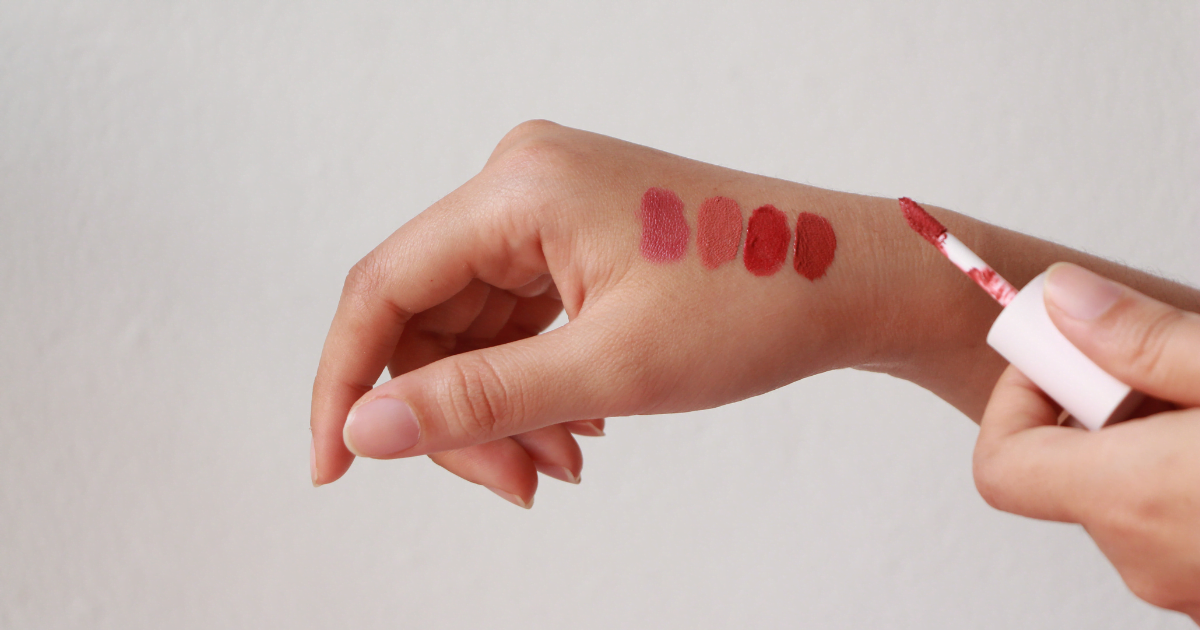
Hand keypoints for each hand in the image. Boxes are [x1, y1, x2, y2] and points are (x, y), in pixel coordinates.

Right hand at [310, 121, 892, 503]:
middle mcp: (521, 181)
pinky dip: (532, 382)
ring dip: (500, 408)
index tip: (332, 468)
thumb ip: (479, 400)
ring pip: (472, 328)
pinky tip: (579, 428)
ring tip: (563, 464)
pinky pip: (516, 319)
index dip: (343, 382)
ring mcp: (549, 207)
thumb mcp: (609, 367)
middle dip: (453, 413)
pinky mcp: (574, 235)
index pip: (382, 287)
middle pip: (426, 316)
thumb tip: (365, 430)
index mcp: (518, 187)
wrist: (853, 277)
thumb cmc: (754, 303)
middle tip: (514, 486)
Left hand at [974, 263, 1199, 620]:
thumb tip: (1062, 300)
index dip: (1017, 400)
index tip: (1065, 359)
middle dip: (1104, 411)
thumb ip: (1146, 340)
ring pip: (1130, 500)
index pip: (999, 464)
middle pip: (1069, 474)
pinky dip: (1186, 484)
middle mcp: (1149, 559)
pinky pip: (1176, 529)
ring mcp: (1189, 590)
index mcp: (1134, 498)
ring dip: (1154, 446)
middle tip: (1168, 367)